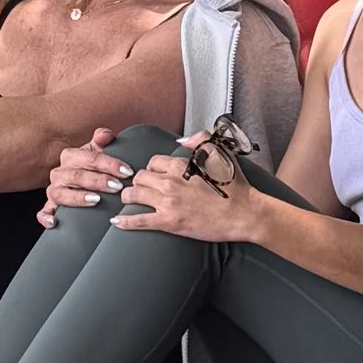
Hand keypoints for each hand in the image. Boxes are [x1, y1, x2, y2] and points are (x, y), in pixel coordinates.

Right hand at [41, 128, 130, 228]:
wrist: (81, 182)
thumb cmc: (92, 167)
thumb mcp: (98, 153)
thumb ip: (102, 142)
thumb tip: (105, 135)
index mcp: (70, 156)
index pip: (89, 158)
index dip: (109, 164)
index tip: (126, 171)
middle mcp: (59, 173)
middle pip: (76, 176)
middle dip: (97, 181)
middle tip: (117, 186)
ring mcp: (53, 191)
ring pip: (60, 194)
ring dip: (77, 197)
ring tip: (96, 200)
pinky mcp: (49, 208)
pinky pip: (43, 213)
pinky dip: (46, 217)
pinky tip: (55, 221)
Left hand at [114, 133, 261, 242]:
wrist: (245, 213)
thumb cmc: (235, 185)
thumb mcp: (220, 153)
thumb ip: (199, 140)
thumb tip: (180, 140)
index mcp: (181, 165)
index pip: (152, 162)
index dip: (150, 169)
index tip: (152, 176)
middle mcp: (170, 182)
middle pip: (139, 178)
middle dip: (137, 182)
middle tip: (138, 189)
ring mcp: (168, 203)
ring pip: (134, 195)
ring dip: (128, 197)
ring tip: (128, 201)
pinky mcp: (169, 222)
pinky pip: (139, 221)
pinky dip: (125, 222)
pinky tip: (117, 222)